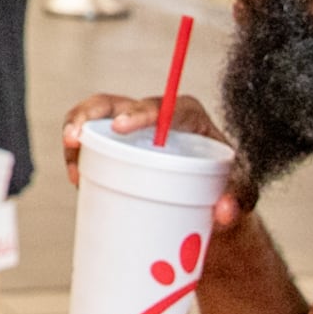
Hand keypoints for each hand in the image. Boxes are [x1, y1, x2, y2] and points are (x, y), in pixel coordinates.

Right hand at [60, 91, 250, 231]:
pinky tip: (77, 177)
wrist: (208, 204)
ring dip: (74, 131)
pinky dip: (76, 155)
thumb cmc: (224, 189)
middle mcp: (153, 118)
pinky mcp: (114, 148)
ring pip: (94, 119)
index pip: (161, 106)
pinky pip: (89, 141)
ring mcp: (129, 133)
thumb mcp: (240, 192)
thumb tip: (224, 210)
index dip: (140, 112)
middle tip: (74, 138)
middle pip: (115, 103)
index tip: (121, 127)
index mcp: (187, 116)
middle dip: (87, 114)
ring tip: (72, 163)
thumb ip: (239, 200)